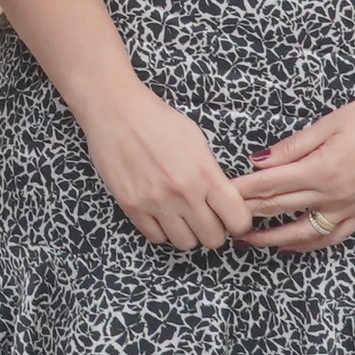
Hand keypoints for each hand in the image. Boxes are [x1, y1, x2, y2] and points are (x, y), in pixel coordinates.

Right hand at [77, 82, 251, 251]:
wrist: (115, 111)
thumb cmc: (158, 120)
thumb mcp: (197, 140)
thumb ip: (212, 173)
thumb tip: (224, 197)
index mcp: (205, 174)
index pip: (237, 220)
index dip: (239, 222)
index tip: (232, 218)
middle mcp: (183, 193)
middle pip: (213, 239)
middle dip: (214, 230)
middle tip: (207, 218)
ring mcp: (156, 203)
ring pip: (185, 243)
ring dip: (188, 233)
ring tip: (182, 216)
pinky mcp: (132, 206)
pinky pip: (156, 237)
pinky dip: (162, 231)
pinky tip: (161, 214)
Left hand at [234, 81, 354, 252]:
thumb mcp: (329, 123)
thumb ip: (293, 147)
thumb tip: (259, 161)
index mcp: (322, 170)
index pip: (269, 186)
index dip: (241, 191)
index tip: (219, 194)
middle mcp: (335, 195)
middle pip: (280, 209)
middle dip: (248, 215)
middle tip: (222, 220)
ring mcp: (351, 207)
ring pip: (304, 233)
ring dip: (274, 239)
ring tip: (249, 242)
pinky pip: (332, 236)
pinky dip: (309, 244)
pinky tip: (293, 246)